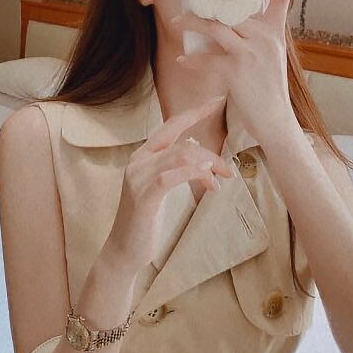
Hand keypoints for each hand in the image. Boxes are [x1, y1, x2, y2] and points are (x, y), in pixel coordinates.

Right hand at [106, 97, 234, 272]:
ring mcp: (138, 177)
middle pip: (182, 143)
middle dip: (211, 154)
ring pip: (182, 156)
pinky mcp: (144, 196)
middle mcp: (138, 161)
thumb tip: (201, 157)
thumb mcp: (161, 190)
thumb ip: (175, 169)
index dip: (194, 112)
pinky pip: (172, 175)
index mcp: (143, 156)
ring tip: (220, 182)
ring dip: (208, 167)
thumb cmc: (146, 222)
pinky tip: (210, 185)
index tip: (216, 100)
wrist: (124, 251)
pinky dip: (196, 175)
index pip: (171, 125)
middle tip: (229, 170)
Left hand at [172, 0, 293, 147]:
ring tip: (177, 23)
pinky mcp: (236, 72)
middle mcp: (266, 38)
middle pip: (235, 6)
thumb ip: (256, 37)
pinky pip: (207, 60)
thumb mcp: (270, 58)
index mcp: (276, 33)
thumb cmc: (268, 90)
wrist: (275, 121)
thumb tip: (230, 21)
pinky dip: (192, 61)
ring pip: (217, 26)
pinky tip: (181, 60)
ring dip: (192, 23)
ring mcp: (251, 54)